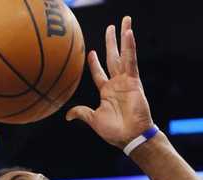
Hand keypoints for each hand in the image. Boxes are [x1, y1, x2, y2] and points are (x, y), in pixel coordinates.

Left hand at [66, 16, 153, 149]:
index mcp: (107, 92)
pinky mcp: (134, 81)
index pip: (99, 73)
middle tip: (111, 27)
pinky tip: (129, 33)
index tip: (91, 53)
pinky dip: (130, 47)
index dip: (94, 63)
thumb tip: (68, 116)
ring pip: (124, 54)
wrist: (130, 137)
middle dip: (111, 42)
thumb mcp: (93, 120)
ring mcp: (126, 81)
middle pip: (113, 57)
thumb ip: (82, 113)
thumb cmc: (114, 132)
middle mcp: (117, 83)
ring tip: (125, 21)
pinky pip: (131, 60)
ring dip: (124, 37)